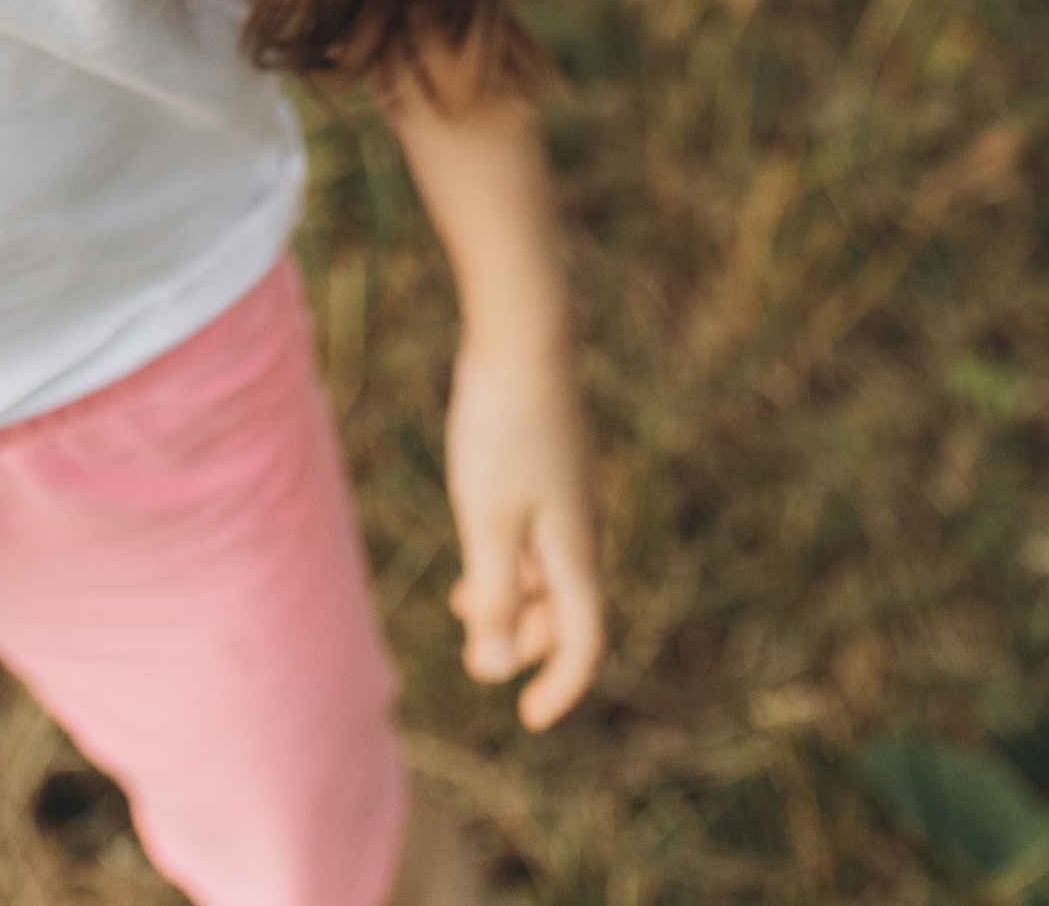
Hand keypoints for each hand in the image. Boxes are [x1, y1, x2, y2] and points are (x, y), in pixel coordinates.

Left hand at [443, 333, 604, 726]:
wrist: (523, 331)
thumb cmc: (502, 429)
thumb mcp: (488, 521)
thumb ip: (496, 594)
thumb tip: (496, 669)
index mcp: (575, 549)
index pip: (584, 638)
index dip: (562, 685)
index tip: (529, 717)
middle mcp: (581, 523)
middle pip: (568, 607)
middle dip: (530, 643)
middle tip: (480, 662)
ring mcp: (567, 488)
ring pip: (550, 567)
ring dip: (514, 597)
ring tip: (463, 605)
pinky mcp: (550, 458)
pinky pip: (539, 530)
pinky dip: (512, 554)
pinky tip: (476, 540)